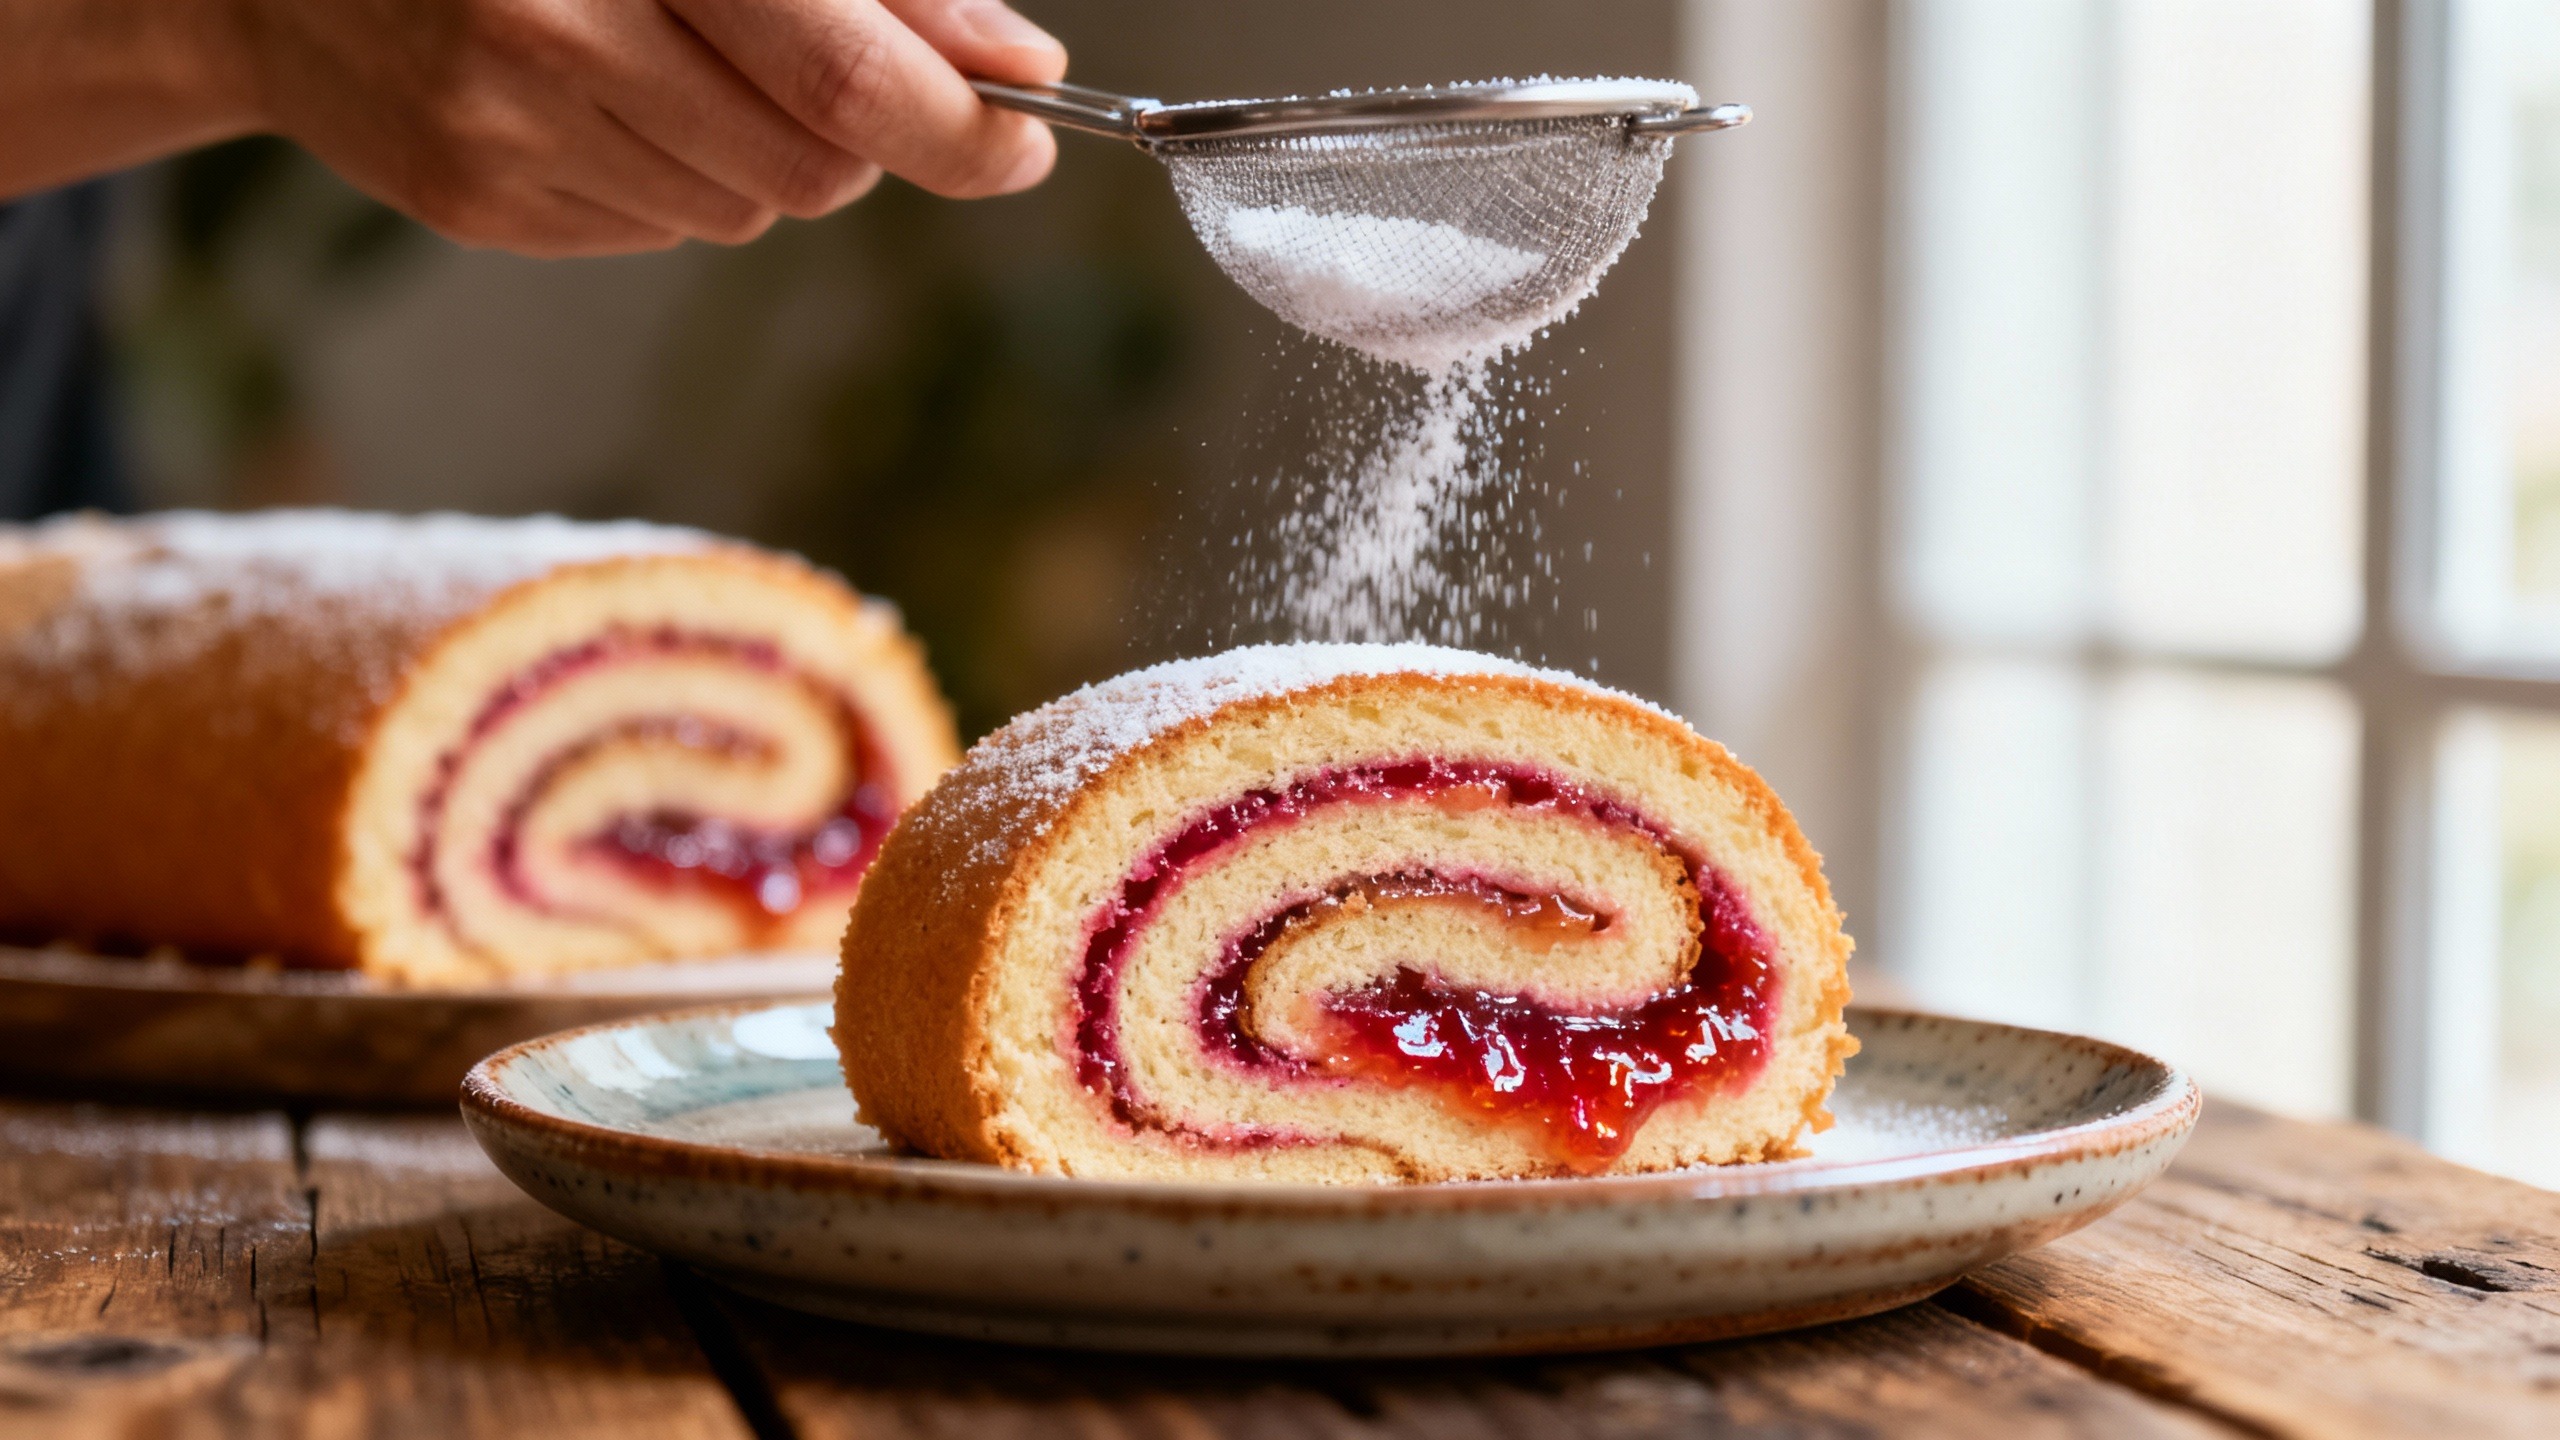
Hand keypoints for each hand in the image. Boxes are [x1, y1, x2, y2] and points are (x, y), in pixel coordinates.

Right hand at [0, 0, 1067, 256]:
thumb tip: (1020, 65)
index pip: (851, 77)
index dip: (962, 129)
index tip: (1024, 145)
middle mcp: (564, 24)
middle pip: (814, 168)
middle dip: (857, 138)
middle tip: (819, 73)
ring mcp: (508, 123)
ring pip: (745, 212)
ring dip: (760, 156)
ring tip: (674, 62)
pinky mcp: (476, 200)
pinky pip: (656, 229)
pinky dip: (670, 178)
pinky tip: (600, 98)